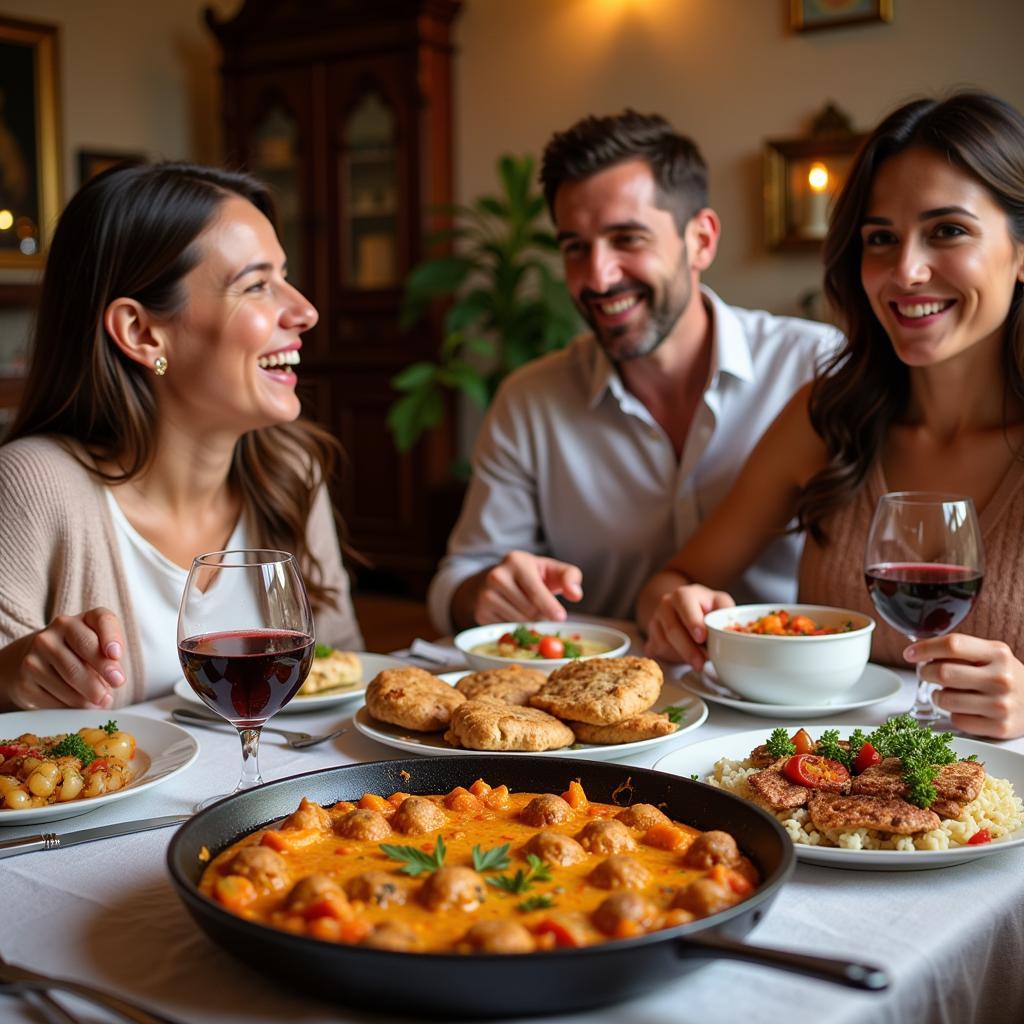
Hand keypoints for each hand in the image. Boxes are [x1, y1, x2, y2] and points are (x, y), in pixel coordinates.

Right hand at [7, 608, 126, 709]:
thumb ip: (110, 656)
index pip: (100, 620)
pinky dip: (72, 704)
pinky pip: (53, 698)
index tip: (116, 654)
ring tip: (102, 699)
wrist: (33, 662)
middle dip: (104, 669)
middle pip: (84, 649)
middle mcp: (51, 634)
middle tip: (118, 683)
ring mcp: (34, 657)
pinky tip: (79, 703)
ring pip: (70, 677)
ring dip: (91, 692)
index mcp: (75, 621)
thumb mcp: (96, 645)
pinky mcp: (24, 682)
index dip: (111, 637)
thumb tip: (114, 680)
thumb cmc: (75, 653)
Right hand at [472, 551, 582, 624]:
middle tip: (542, 607)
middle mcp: (496, 575)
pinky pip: (506, 629)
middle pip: (529, 609)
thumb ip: (570, 577)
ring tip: (528, 608)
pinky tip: (514, 613)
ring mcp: (485, 594)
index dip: (549, 606)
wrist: (500, 579)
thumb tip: (576, 594)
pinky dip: (516, 626)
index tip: (560, 617)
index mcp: (516, 561)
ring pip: (518, 621)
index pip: (535, 590)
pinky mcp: (481, 612)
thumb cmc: (533, 575)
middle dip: (541, 614)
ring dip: (530, 621)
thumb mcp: (552, 570)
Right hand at [644, 584, 734, 668]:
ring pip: (664, 642)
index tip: (702, 637)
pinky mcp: (651, 637)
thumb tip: (731, 630)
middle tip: (702, 663)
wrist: (681, 610)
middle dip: (688, 648)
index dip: (693, 621)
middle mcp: (666, 604)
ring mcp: (655, 620)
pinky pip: (658, 650)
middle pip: (672, 628)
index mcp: (684, 594)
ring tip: (698, 663)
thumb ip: (726, 613)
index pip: (685, 604)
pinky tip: (685, 658)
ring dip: (682, 656)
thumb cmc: (706, 609)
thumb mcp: (719, 604)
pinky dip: (673, 658)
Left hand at [905, 634, 1023, 739]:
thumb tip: (919, 649)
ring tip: (946, 692)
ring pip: (946, 699)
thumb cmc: (1005, 676)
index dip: (925, 648)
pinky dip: (953, 714)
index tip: (910, 653)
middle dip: (926, 672)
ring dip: (937, 696)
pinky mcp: (999, 727)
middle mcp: (1001, 678)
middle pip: (944, 673)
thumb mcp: (991, 654)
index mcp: (997, 654)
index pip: (953, 645)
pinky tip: (964, 708)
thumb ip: (960, 650)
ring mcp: (1001, 705)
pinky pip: (957, 720)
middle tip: (926, 673)